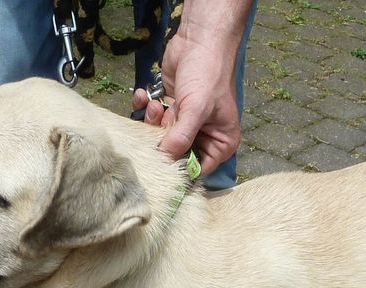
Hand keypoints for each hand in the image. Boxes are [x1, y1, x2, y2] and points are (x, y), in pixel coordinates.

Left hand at [131, 1, 250, 176]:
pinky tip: (145, 95)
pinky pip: (153, 118)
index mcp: (220, 142)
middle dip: (162, 141)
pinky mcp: (170, 107)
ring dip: (153, 122)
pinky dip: (145, 107)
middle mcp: (204, 136)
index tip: (160, 164)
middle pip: (176, 154)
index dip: (179, 169)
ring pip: (161, 137)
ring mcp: (186, 122)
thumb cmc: (207, 74)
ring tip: (157, 106)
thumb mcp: (196, 109)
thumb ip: (181, 138)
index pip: (199, 168)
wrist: (199, 39)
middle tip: (158, 126)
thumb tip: (164, 160)